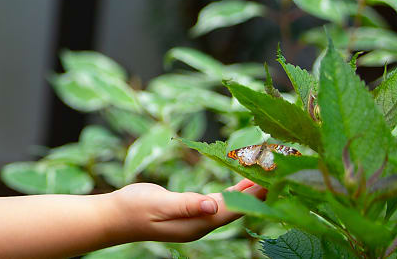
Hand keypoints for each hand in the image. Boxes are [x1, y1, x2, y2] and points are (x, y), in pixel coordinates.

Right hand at [107, 179, 266, 242]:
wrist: (115, 217)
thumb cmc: (133, 209)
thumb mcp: (158, 204)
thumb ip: (186, 205)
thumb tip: (211, 205)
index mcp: (198, 223)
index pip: (235, 208)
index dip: (256, 195)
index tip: (275, 180)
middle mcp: (203, 222)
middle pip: (239, 207)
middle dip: (260, 191)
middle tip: (281, 172)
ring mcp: (198, 218)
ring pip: (232, 203)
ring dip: (249, 189)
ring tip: (269, 174)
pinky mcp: (192, 210)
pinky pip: (221, 200)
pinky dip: (234, 190)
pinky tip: (241, 182)